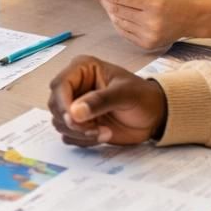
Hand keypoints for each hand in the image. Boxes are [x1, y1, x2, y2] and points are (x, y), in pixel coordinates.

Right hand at [47, 55, 167, 146]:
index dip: (62, 103)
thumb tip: (74, 112)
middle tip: (95, 129)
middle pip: (55, 106)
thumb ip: (100, 101)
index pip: (59, 85)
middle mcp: (75, 87)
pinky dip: (83, 140)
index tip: (73, 119)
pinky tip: (103, 135)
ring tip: (104, 132)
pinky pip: (69, 135)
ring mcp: (75, 106)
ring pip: (60, 123)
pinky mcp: (79, 124)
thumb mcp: (125, 94)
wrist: (154, 116)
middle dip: (73, 122)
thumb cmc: (143, 97)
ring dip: (80, 133)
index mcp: (82, 70)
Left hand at [84, 0, 203, 50]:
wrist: (194, 17)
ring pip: (117, 22)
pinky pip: (124, 32)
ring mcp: (149, 36)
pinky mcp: (147, 45)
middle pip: (116, 10)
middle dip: (103, 0)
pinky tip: (121, 15)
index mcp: (153, 4)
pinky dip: (118, 22)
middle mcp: (151, 22)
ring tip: (112, 2)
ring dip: (111, 11)